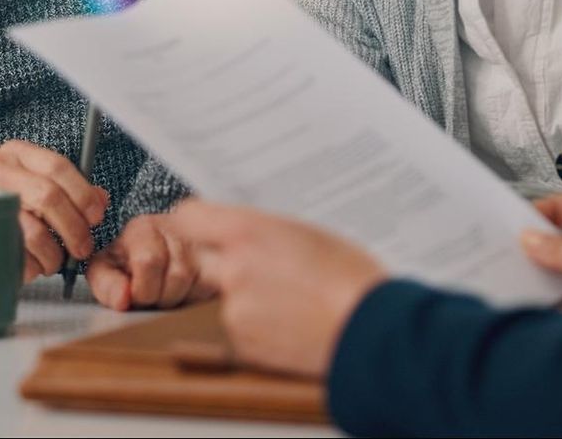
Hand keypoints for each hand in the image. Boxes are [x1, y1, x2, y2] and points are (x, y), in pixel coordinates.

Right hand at [0, 140, 108, 281]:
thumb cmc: (9, 201)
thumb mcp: (38, 183)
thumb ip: (71, 189)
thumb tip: (101, 200)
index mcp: (16, 154)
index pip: (58, 167)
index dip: (84, 195)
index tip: (95, 217)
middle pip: (49, 198)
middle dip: (74, 228)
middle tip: (83, 247)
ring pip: (34, 232)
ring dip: (54, 254)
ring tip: (55, 261)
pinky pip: (17, 256)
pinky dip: (33, 267)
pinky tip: (33, 265)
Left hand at [86, 212, 213, 310]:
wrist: (157, 251)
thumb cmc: (128, 263)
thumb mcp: (106, 270)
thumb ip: (106, 285)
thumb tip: (123, 300)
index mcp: (144, 228)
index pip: (148, 261)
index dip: (140, 289)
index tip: (133, 296)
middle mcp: (176, 228)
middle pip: (176, 276)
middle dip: (160, 296)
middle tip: (151, 294)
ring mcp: (200, 243)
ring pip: (195, 284)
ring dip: (178, 299)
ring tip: (167, 291)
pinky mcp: (218, 260)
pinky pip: (210, 288)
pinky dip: (197, 298)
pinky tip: (186, 290)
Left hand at [165, 200, 385, 378]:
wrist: (371, 331)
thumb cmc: (352, 277)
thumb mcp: (308, 233)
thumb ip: (265, 231)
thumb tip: (246, 232)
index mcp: (246, 233)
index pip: (190, 216)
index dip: (199, 222)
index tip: (207, 226)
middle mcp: (231, 270)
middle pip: (203, 259)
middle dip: (223, 261)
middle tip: (259, 266)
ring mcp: (234, 311)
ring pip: (225, 297)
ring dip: (247, 298)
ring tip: (293, 300)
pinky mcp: (242, 345)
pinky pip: (241, 329)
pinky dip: (260, 327)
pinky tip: (293, 324)